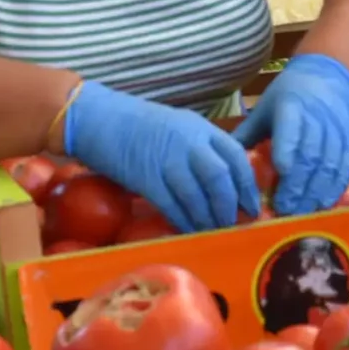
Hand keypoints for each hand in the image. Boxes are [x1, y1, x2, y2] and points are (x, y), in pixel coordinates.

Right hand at [63, 82, 257, 232]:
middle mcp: (188, 143)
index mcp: (199, 127)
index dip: (247, 184)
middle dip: (230, 205)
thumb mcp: (177, 126)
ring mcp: (167, 160)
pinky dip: (183, 221)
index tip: (251, 205)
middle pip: (221, 178)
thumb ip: (199, 148)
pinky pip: (171, 205)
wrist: (97, 117)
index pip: (236, 156)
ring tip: (213, 231)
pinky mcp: (146, 178)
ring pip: (197, 196)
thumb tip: (220, 181)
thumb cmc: (136, 123)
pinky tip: (189, 231)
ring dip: (207, 218)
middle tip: (233, 223)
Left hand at [234, 52, 348, 214]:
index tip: (281, 171)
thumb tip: (222, 162)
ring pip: (329, 164)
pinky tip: (323, 204)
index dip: (288, 149)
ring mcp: (337, 130)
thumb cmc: (289, 97)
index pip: (290, 128)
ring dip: (315, 191)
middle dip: (298, 183)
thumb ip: (247, 135)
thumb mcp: (265, 108)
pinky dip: (334, 188)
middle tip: (285, 209)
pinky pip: (344, 168)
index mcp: (291, 106)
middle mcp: (317, 118)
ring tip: (301, 213)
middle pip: (310, 153)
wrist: (330, 79)